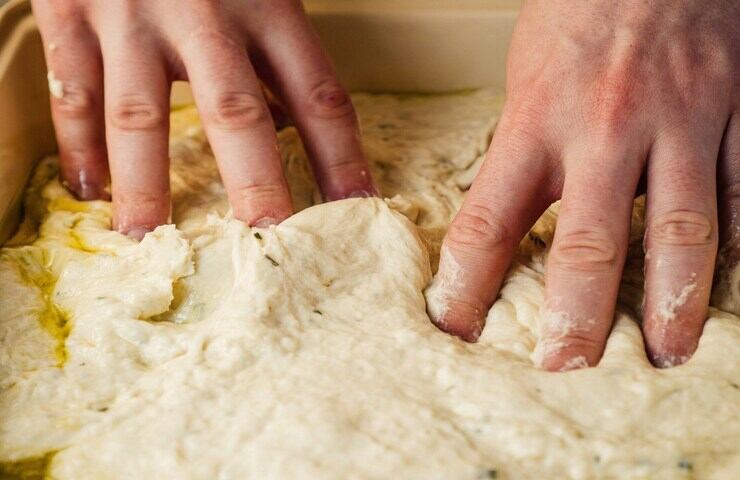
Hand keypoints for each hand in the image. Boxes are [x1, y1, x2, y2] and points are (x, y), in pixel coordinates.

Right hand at [32, 0, 374, 238]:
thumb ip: (277, 49)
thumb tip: (298, 128)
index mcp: (268, 4)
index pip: (319, 96)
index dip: (342, 160)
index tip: (356, 213)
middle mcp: (206, 12)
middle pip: (237, 114)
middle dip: (256, 187)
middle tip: (269, 247)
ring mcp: (133, 13)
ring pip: (140, 114)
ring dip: (145, 185)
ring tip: (150, 240)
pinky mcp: (71, 8)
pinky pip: (74, 87)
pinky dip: (79, 142)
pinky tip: (88, 188)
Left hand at [426, 0, 739, 368]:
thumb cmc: (577, 14)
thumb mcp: (526, 80)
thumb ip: (525, 153)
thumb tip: (510, 224)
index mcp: (537, 121)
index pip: (489, 221)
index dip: (466, 284)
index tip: (453, 330)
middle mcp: (605, 131)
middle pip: (589, 243)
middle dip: (576, 315)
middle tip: (566, 368)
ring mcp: (679, 125)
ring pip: (681, 231)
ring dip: (674, 303)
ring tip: (667, 354)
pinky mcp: (735, 116)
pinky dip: (737, 246)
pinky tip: (727, 289)